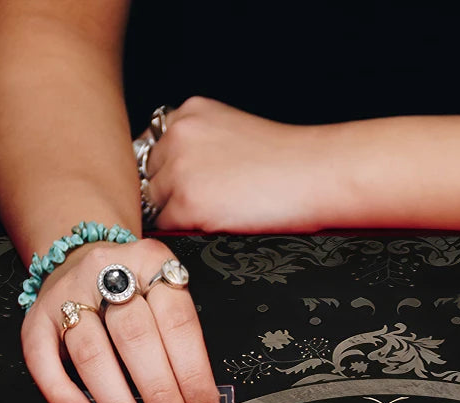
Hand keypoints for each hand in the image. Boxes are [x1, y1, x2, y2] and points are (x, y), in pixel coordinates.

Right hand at [22, 238, 220, 402]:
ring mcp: (66, 294)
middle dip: (162, 399)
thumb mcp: (164, 300)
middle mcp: (106, 272)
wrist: (80, 257)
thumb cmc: (132, 292)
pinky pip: (43, 361)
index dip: (194, 376)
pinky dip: (65, 396)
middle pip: (136, 340)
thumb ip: (179, 346)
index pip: (178, 324)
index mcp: (150, 263)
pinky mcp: (36, 317)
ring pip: (93, 356)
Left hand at [143, 96, 342, 232]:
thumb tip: (178, 172)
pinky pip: (164, 226)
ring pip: (150, 201)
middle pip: (145, 173)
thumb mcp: (235, 132)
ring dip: (168, 215)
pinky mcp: (189, 203)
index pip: (150, 145)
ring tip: (202, 222)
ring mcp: (180, 169)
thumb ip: (201, 143)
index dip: (160, 172)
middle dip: (161, 193)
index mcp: (190, 113)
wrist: (315, 174)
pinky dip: (178, 233)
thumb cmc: (288, 162)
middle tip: (190, 211)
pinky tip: (205, 230)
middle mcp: (178, 134)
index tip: (172, 188)